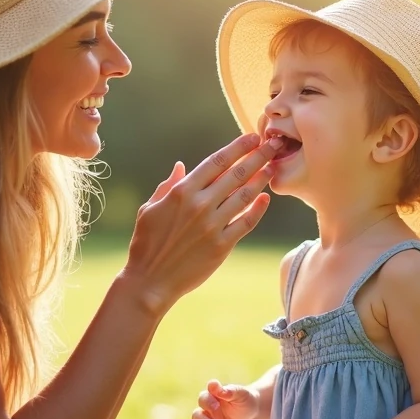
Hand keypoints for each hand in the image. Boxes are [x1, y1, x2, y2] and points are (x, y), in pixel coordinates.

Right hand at [120, 134, 281, 313]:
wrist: (150, 281)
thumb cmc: (146, 243)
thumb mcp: (149, 209)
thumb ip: (168, 186)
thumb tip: (181, 166)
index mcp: (181, 192)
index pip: (216, 162)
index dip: (237, 147)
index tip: (252, 137)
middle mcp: (200, 205)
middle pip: (236, 174)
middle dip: (257, 157)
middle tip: (273, 146)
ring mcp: (212, 226)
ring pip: (244, 197)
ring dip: (260, 180)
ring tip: (272, 168)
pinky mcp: (222, 246)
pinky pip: (245, 224)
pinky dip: (257, 210)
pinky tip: (265, 199)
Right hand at [192, 380, 259, 418]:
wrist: (250, 415)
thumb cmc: (245, 401)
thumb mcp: (242, 395)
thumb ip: (230, 391)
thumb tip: (217, 388)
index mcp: (214, 394)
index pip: (206, 395)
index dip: (208, 399)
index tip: (216, 403)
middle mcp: (207, 407)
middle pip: (197, 413)